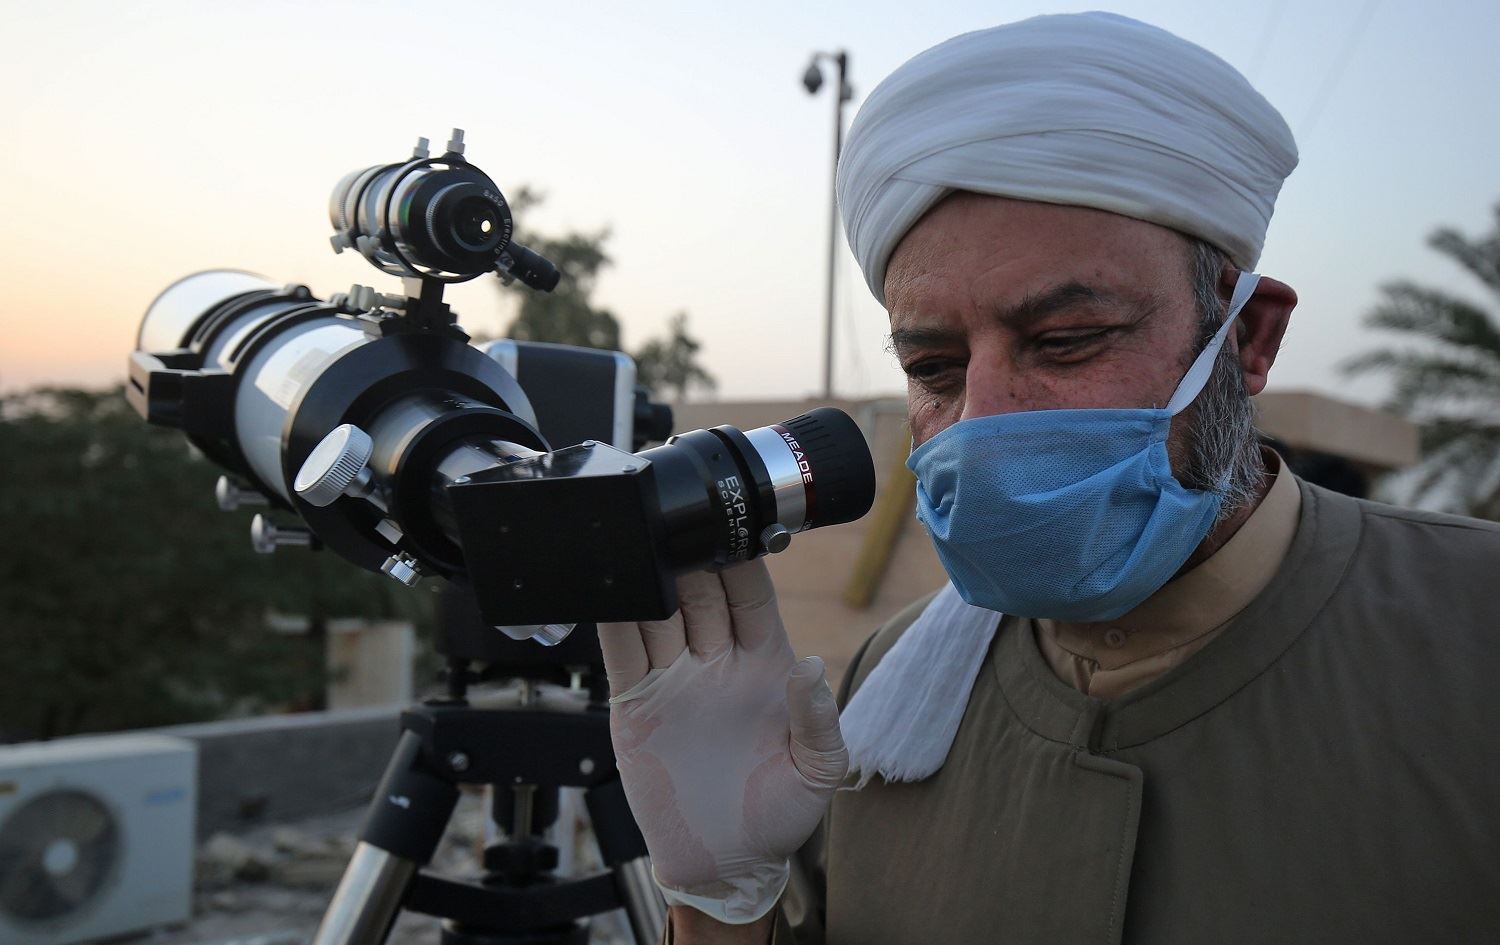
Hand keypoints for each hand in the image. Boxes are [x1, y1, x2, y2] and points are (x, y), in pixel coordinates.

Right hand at [597, 559, 846, 924]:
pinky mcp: (636, 704)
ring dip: (652, 577)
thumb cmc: (779, 816)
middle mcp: (717, 662)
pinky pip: (622, 653)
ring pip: (659, 612)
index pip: (752, 598)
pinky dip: (613, 619)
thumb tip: (813, 667)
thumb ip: (817, 720)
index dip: (744, 563)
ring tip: (644, 540)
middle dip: (693, 556)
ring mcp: (675, 680)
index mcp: (765, 666)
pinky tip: (610, 589)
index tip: (737, 528)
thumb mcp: (817, 772)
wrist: (725, 865)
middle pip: (701, 593)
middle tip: (683, 522)